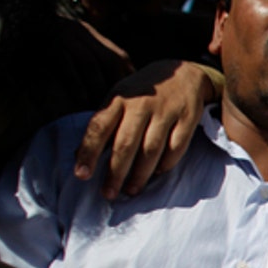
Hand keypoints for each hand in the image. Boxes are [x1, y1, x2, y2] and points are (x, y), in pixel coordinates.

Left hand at [75, 60, 218, 198]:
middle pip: (125, 144)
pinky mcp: (188, 118)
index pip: (99, 128)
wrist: (184, 74)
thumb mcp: (120, 100)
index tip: (82, 175)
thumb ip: (103, 125)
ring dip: (140, 174)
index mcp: (119, 99)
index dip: (89, 152)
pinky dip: (166, 164)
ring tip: (131, 190)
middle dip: (115, 172)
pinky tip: (157, 174)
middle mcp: (141, 105)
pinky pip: (175, 148)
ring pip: (151, 150)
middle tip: (108, 193)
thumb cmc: (144, 94)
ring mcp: (166, 111)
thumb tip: (79, 156)